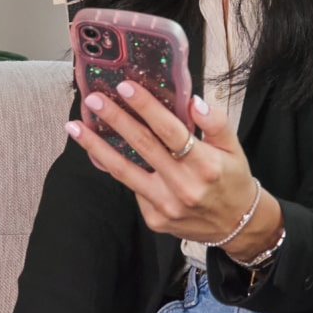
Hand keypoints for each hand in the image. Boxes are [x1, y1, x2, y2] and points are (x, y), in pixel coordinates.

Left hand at [65, 83, 283, 259]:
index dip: (146, 108)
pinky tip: (105, 153)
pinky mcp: (154, 218)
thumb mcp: (234, 148)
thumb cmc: (233, 180)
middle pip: (143, 146)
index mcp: (205, 164)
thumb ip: (216, 123)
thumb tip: (193, 102)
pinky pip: (132, 188)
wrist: (236, 225)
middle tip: (94, 100)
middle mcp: (183, 186)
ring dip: (96, 146)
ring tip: (76, 127)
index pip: (170, 130)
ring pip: (124, 170)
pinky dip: (118, 168)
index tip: (126, 87)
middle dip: (116, 119)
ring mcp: (166, 205)